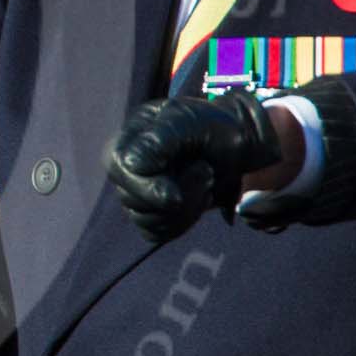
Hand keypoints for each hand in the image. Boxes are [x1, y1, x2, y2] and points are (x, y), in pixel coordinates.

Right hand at [104, 92, 289, 241]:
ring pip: (150, 222)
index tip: (201, 170)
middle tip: (207, 169)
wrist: (233, 141)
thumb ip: (157, 140)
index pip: (122, 171)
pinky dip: (186, 220)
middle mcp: (125, 171)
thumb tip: (134, 168)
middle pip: (136, 203)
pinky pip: (159, 233)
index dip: (154, 183)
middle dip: (183, 192)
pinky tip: (200, 198)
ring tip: (206, 181)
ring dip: (189, 206)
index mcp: (125, 143)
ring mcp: (136, 195)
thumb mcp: (187, 122)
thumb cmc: (210, 126)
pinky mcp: (151, 215)